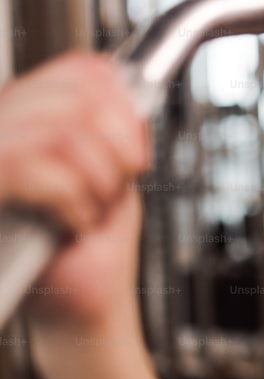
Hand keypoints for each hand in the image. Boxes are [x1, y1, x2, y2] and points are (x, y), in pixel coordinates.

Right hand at [0, 51, 151, 330]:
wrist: (82, 308)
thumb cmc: (94, 246)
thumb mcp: (118, 172)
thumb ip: (119, 127)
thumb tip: (131, 91)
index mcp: (34, 116)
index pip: (80, 70)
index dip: (122, 100)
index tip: (136, 147)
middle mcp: (4, 128)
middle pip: (77, 96)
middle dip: (120, 144)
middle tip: (121, 181)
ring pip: (59, 131)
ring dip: (98, 178)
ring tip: (92, 208)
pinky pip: (32, 168)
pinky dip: (72, 201)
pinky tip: (73, 224)